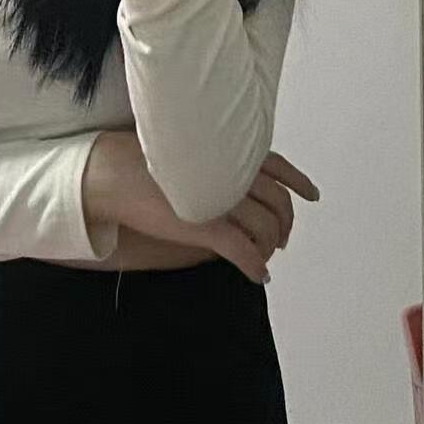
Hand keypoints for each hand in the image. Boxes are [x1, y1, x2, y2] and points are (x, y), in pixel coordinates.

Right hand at [83, 130, 320, 284]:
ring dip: (270, 245)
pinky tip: (257, 274)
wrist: (112, 174)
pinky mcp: (207, 228)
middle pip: (278, 201)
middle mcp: (231, 172)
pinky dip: (255, 266)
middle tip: (281, 237)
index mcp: (228, 151)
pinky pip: (243, 251)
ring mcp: (222, 200)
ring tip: (264, 255)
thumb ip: (214, 158)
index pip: (277, 165)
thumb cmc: (140, 160)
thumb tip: (231, 173)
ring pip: (265, 228)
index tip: (310, 194)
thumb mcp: (186, 149)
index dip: (297, 182)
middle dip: (284, 222)